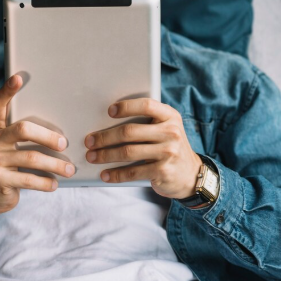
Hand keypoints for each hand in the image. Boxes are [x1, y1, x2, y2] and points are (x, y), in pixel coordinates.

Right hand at [0, 73, 75, 215]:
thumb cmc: (10, 168)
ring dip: (55, 165)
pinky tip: (54, 184)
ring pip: (31, 158)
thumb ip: (26, 138)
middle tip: (64, 144)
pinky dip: (46, 182)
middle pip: (22, 129)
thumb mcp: (12, 150)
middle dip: (48, 136)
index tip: (18, 77)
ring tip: (69, 170)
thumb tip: (62, 134)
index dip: (6, 90)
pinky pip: (29, 179)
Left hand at [84, 98, 202, 199]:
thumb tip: (109, 120)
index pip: (146, 105)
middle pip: (130, 132)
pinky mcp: (163, 171)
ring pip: (128, 152)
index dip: (126, 107)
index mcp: (170, 116)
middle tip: (89, 141)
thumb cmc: (169, 147)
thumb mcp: (166, 129)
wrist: (191, 174)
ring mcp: (168, 152)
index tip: (109, 111)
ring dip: (105, 155)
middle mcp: (171, 132)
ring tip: (92, 157)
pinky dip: (116, 174)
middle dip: (105, 137)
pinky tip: (105, 175)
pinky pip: (133, 172)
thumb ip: (148, 122)